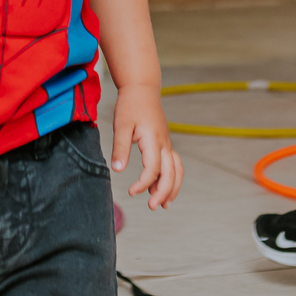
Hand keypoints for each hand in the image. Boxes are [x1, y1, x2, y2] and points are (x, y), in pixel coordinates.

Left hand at [111, 85, 183, 210]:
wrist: (142, 88)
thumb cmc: (130, 105)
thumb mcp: (121, 125)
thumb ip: (120, 148)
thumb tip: (117, 170)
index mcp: (153, 139)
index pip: (153, 168)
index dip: (143, 183)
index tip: (131, 192)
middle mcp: (164, 142)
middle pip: (170, 172)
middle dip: (163, 192)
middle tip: (151, 206)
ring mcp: (167, 143)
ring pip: (177, 169)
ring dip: (172, 187)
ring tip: (163, 204)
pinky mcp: (165, 142)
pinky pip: (174, 163)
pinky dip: (172, 177)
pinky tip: (161, 187)